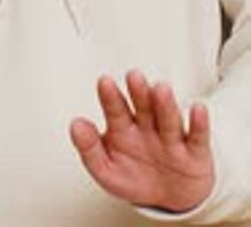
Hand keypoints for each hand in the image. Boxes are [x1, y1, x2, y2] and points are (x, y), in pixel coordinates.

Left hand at [70, 70, 214, 212]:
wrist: (170, 198)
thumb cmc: (136, 176)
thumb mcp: (107, 170)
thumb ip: (89, 149)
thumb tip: (75, 125)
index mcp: (124, 127)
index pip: (116, 109)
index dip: (110, 97)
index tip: (104, 82)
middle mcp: (148, 126)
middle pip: (143, 106)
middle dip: (138, 92)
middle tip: (133, 76)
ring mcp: (171, 137)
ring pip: (168, 118)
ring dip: (164, 104)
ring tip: (160, 89)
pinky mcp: (195, 152)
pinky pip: (197, 137)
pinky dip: (199, 124)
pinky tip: (197, 109)